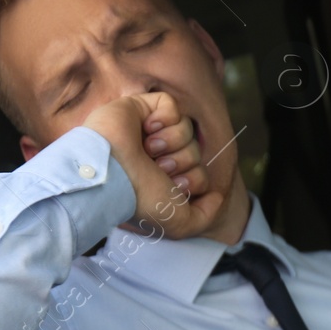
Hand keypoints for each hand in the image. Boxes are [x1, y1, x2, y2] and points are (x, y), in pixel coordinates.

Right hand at [83, 91, 222, 238]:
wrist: (111, 173)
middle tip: (158, 168)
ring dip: (172, 143)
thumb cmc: (141, 199)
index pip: (199, 174)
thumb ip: (205, 216)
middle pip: (195, 153)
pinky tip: (146, 130)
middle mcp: (155, 157)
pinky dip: (164, 119)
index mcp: (162, 181)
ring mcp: (147, 132)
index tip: (172, 187)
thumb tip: (218, 197)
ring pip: (187, 129)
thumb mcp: (179, 223)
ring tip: (148, 150)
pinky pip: (171, 106)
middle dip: (182, 162)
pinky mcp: (140, 108)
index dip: (193, 180)